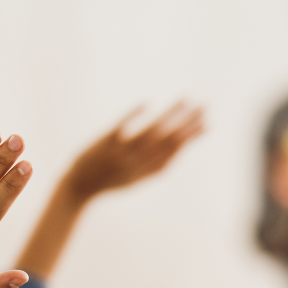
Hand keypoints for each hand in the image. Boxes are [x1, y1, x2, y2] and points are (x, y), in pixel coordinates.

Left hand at [61, 102, 203, 201]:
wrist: (79, 188)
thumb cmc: (111, 180)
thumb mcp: (137, 177)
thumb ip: (156, 165)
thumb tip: (178, 149)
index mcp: (147, 171)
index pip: (175, 152)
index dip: (192, 138)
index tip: (208, 123)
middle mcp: (138, 163)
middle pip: (167, 141)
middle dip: (187, 123)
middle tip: (204, 106)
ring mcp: (121, 153)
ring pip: (150, 134)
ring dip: (169, 116)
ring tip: (185, 99)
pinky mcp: (104, 144)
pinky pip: (120, 130)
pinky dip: (133, 118)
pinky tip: (146, 103)